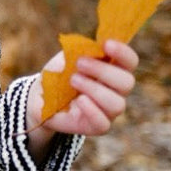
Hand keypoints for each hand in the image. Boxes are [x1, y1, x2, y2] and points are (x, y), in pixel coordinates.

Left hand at [26, 40, 138, 154]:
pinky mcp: (97, 126)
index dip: (122, 52)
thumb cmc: (59, 75)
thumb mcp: (67, 58)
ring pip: (117, 104)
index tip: (105, 43)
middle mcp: (116, 91)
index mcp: (114, 70)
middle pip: (127, 82)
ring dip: (94, 89)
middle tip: (79, 63)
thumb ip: (80, 50)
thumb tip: (91, 47)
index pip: (130, 61)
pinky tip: (79, 101)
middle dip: (103, 71)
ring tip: (73, 80)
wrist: (40, 97)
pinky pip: (103, 123)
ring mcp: (109, 111)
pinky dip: (92, 110)